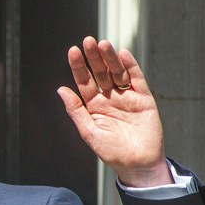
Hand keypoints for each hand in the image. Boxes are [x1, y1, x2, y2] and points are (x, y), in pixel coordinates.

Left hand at [57, 37, 171, 186]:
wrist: (137, 164)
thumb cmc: (111, 152)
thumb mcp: (89, 131)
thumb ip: (76, 110)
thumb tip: (60, 90)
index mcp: (93, 106)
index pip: (83, 82)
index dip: (78, 66)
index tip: (72, 51)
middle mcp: (109, 98)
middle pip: (100, 73)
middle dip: (93, 57)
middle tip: (88, 41)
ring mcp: (126, 97)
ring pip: (117, 72)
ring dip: (110, 58)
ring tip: (103, 44)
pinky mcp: (143, 98)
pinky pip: (136, 79)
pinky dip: (130, 67)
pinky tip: (123, 55)